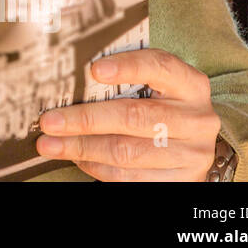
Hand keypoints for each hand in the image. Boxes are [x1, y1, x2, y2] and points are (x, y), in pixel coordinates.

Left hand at [36, 47, 221, 180]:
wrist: (189, 145)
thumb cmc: (159, 105)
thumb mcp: (153, 86)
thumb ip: (123, 79)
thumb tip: (70, 78)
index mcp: (190, 85)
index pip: (160, 67)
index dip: (128, 67)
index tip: (94, 70)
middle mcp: (197, 119)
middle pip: (134, 117)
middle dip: (85, 119)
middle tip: (50, 121)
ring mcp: (192, 153)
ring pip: (127, 152)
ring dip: (82, 148)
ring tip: (50, 144)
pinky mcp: (182, 180)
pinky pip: (129, 177)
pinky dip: (96, 167)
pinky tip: (76, 157)